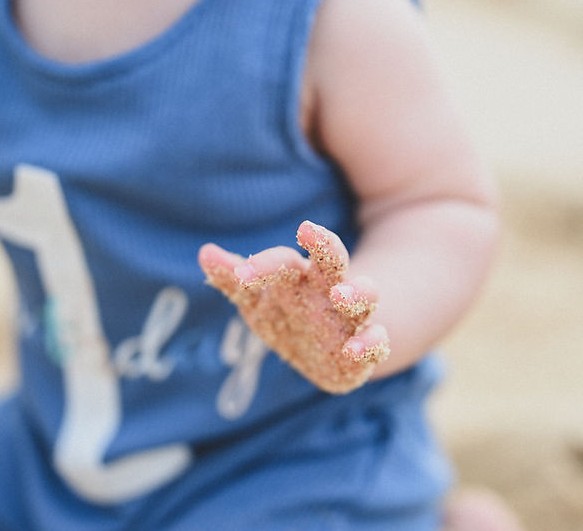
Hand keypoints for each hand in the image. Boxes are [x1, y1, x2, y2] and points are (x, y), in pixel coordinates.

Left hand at [199, 221, 388, 393]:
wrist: (331, 352)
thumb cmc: (290, 315)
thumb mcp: (256, 300)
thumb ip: (233, 279)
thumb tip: (204, 251)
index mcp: (301, 277)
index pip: (283, 261)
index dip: (264, 265)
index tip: (242, 274)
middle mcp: (330, 290)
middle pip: (333, 259)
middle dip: (324, 245)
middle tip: (308, 230)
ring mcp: (352, 318)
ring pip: (364, 295)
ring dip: (357, 293)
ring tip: (341, 297)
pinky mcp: (366, 348)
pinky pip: (377, 341)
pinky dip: (371, 343)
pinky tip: (355, 349)